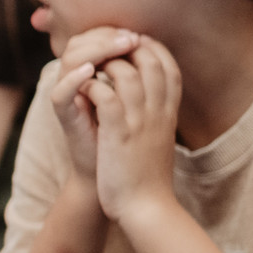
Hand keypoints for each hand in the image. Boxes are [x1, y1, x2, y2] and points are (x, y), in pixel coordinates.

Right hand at [49, 28, 141, 183]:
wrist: (122, 179)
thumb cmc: (132, 137)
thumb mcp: (142, 100)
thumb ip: (141, 73)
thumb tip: (152, 44)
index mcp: (93, 74)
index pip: (94, 38)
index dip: (114, 32)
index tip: (138, 36)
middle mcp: (76, 82)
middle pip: (79, 42)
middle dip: (107, 37)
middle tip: (131, 39)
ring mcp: (69, 98)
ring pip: (69, 59)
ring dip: (95, 49)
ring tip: (120, 48)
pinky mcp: (65, 117)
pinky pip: (60, 92)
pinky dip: (73, 79)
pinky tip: (92, 71)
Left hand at [84, 39, 183, 224]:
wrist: (147, 208)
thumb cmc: (148, 177)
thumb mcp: (158, 139)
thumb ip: (155, 115)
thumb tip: (147, 97)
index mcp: (169, 112)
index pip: (169, 65)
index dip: (151, 48)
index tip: (132, 44)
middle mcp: (159, 111)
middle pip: (151, 60)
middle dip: (126, 47)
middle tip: (105, 49)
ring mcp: (139, 120)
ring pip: (126, 71)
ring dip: (104, 63)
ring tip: (89, 67)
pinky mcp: (118, 133)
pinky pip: (105, 95)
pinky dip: (91, 85)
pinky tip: (82, 86)